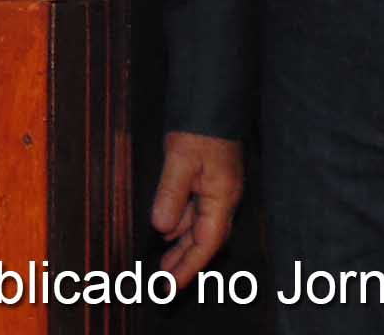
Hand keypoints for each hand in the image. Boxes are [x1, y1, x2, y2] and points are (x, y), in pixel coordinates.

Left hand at [152, 132, 241, 285]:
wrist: (213, 98)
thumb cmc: (202, 126)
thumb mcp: (182, 158)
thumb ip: (171, 193)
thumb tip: (161, 227)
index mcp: (222, 197)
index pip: (207, 242)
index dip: (189, 266)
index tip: (171, 286)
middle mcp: (223, 197)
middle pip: (206, 240)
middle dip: (186, 263)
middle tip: (166, 285)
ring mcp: (217, 188)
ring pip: (199, 226)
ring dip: (182, 245)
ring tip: (164, 265)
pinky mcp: (208, 178)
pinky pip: (194, 209)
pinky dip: (180, 223)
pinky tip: (167, 229)